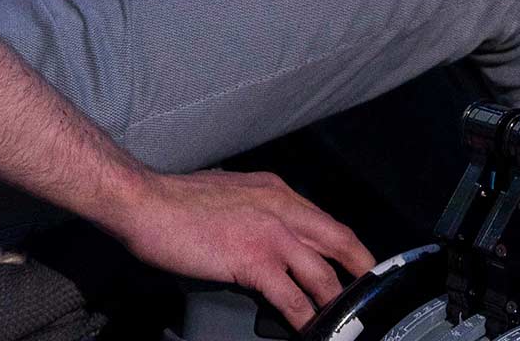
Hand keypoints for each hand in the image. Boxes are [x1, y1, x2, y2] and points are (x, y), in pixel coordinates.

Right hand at [103, 169, 375, 327]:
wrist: (145, 202)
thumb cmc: (176, 201)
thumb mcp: (231, 195)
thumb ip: (256, 212)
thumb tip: (267, 238)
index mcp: (277, 191)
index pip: (325, 221)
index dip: (347, 245)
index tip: (357, 262)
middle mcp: (282, 208)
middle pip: (338, 242)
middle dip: (361, 270)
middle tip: (374, 292)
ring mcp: (271, 234)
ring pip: (322, 274)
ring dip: (335, 302)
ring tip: (343, 322)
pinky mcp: (254, 259)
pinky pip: (292, 296)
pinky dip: (306, 316)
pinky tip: (309, 329)